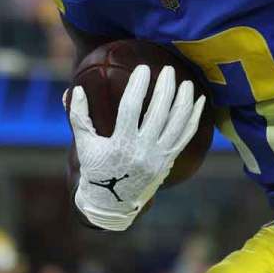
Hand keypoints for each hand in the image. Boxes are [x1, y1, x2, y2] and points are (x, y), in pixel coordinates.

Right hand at [66, 64, 204, 230]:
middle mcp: (143, 150)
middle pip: (158, 113)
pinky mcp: (169, 160)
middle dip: (165, 88)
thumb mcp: (84, 145)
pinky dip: (195, 117)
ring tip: (186, 82)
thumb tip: (73, 90)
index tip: (143, 68)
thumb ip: (78, 117)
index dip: (138, 86)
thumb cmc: (96, 170)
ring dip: (184, 100)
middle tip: (168, 69)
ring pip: (177, 123)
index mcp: (120, 144)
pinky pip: (187, 136)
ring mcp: (159, 156)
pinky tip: (200, 101)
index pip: (131, 109)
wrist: (113, 203)